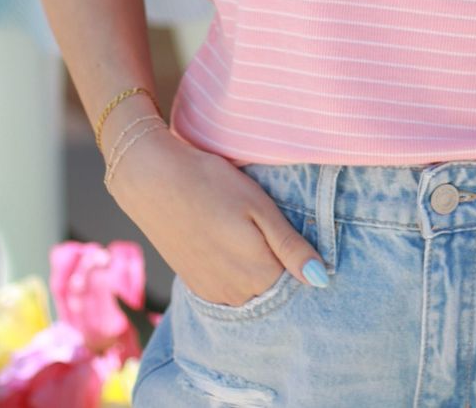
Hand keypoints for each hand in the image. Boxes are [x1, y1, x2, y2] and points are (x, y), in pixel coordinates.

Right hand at [107, 124, 327, 303]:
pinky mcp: (196, 286)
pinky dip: (236, 273)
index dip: (301, 262)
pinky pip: (229, 289)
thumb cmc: (211, 184)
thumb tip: (321, 280)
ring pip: (251, 291)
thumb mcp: (259, 208)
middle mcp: (236, 294)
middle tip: (270, 229)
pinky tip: (231, 244)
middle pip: (273, 290)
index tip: (297, 237)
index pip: (296, 285)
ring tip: (249, 233)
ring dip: (257, 271)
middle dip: (281, 268)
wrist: (154, 180)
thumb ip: (291, 247)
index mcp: (258, 274)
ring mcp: (213, 293)